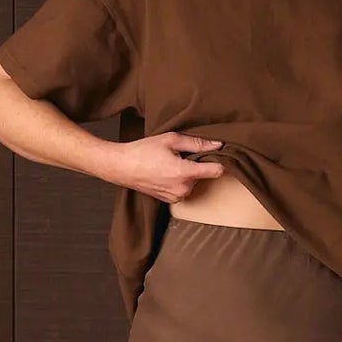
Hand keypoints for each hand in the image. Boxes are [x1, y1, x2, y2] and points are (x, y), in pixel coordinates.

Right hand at [110, 132, 225, 202]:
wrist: (121, 167)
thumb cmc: (143, 151)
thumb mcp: (171, 140)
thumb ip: (197, 143)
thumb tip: (218, 145)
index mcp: (185, 173)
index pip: (216, 171)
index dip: (220, 161)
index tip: (219, 155)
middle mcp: (183, 189)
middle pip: (204, 175)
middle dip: (197, 164)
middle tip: (181, 155)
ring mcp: (176, 197)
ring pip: (194, 183)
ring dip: (188, 173)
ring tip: (171, 163)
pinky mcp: (170, 201)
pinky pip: (184, 189)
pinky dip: (180, 181)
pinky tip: (166, 172)